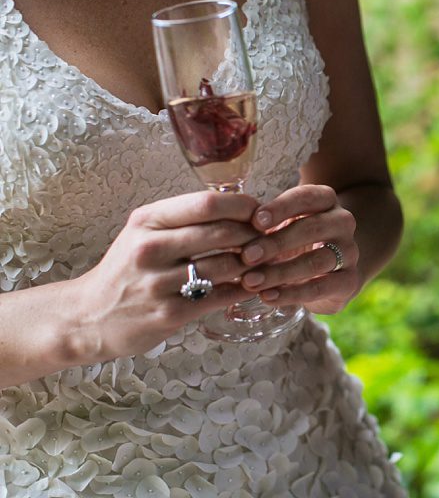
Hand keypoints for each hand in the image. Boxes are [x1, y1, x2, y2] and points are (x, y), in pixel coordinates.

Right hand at [74, 191, 260, 360]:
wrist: (89, 316)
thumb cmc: (127, 269)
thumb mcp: (145, 232)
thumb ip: (185, 219)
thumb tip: (241, 206)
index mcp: (147, 220)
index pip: (208, 203)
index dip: (244, 206)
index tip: (260, 213)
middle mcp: (150, 248)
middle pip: (223, 232)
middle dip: (255, 235)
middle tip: (269, 239)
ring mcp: (159, 283)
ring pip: (227, 265)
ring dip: (254, 263)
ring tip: (264, 262)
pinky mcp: (169, 313)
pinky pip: (221, 296)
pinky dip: (243, 289)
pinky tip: (250, 285)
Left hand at [238, 184, 359, 313]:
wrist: (326, 270)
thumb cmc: (292, 240)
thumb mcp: (279, 225)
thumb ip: (261, 225)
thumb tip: (228, 230)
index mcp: (325, 200)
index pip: (307, 196)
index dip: (281, 208)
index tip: (255, 221)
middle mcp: (343, 222)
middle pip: (313, 228)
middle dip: (276, 243)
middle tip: (246, 257)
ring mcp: (350, 252)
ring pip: (318, 260)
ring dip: (281, 272)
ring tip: (251, 281)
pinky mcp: (350, 281)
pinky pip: (322, 287)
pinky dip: (293, 294)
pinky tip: (268, 296)